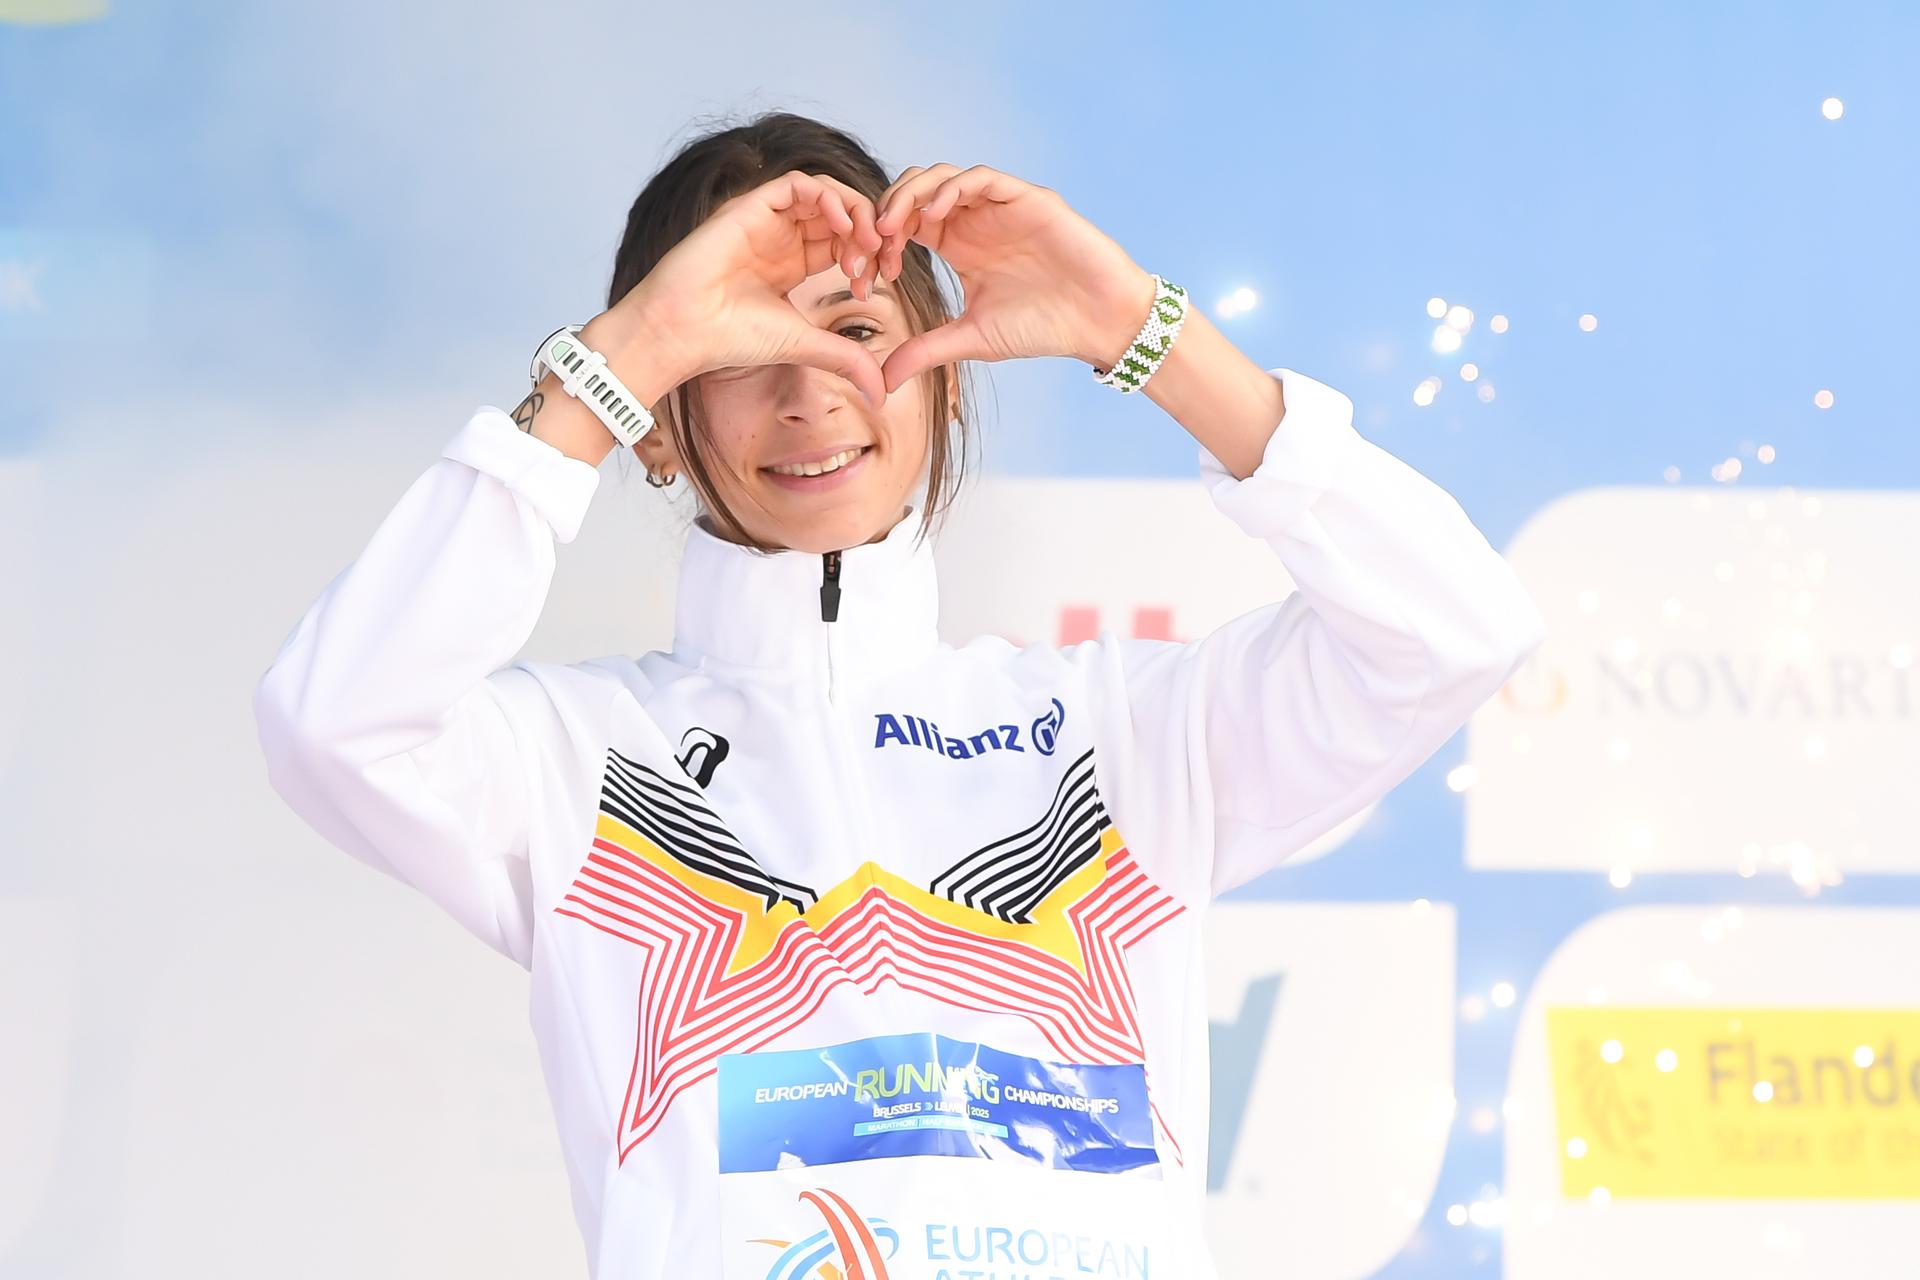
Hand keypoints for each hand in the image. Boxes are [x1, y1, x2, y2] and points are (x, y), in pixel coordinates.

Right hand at [606, 170, 888, 408]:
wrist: (685, 331)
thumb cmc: (733, 339)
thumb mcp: (806, 345)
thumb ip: (847, 360)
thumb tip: (882, 395)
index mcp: (792, 263)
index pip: (842, 241)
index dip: (867, 255)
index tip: (874, 283)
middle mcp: (780, 237)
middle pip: (839, 214)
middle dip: (868, 231)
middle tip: (879, 258)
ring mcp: (765, 220)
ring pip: (824, 193)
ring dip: (854, 210)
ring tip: (866, 241)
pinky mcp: (750, 206)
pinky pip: (798, 184)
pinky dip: (828, 196)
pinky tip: (841, 225)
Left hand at [868, 164, 1156, 395]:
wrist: (1097, 322)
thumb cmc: (1042, 327)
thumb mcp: (971, 338)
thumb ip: (926, 350)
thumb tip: (881, 382)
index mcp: (958, 245)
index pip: (905, 223)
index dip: (879, 241)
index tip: (866, 271)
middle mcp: (976, 219)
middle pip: (915, 191)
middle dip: (886, 211)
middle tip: (872, 243)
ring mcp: (1000, 205)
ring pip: (943, 177)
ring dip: (911, 195)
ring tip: (894, 226)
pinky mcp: (1027, 198)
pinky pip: (982, 178)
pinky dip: (952, 189)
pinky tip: (934, 215)